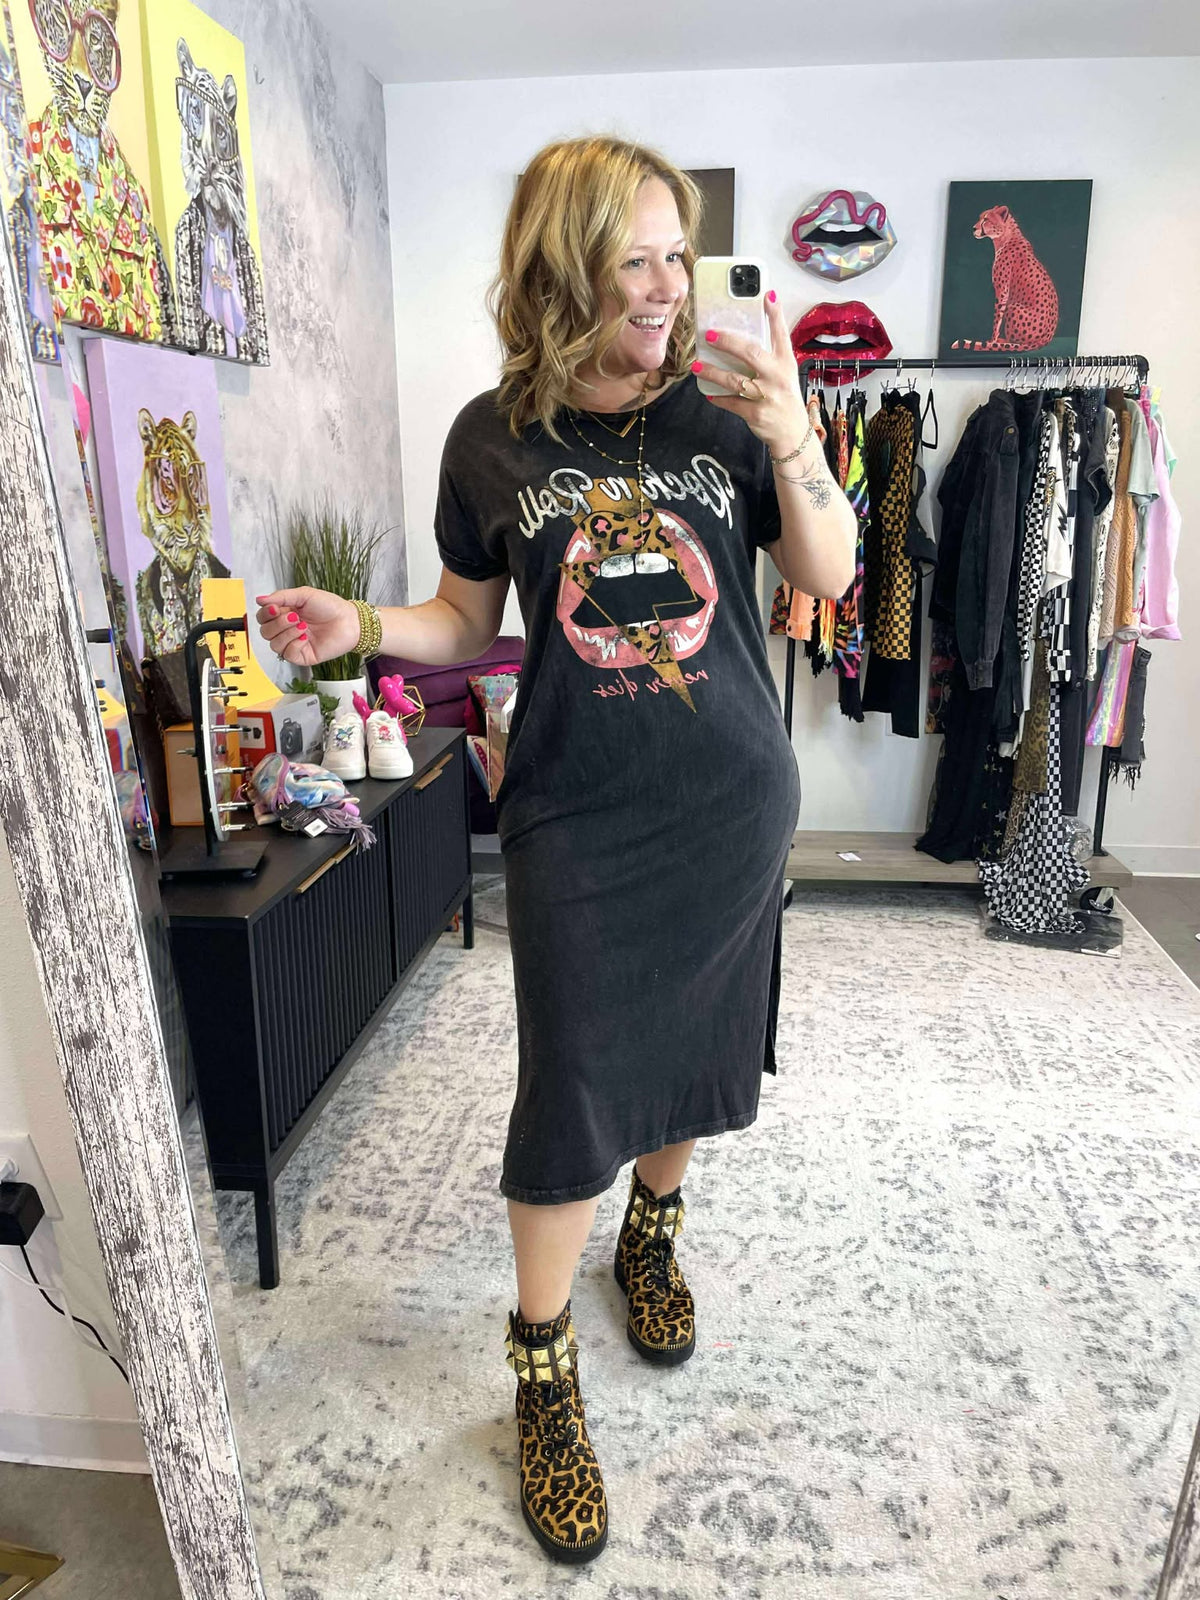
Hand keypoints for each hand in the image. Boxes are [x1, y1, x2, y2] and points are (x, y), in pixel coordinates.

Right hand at [253, 587, 360, 669]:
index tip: (275, 608)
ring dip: (286, 633)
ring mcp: (294, 643)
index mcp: (284, 613)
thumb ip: (281, 597)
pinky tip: (305, 636)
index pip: (262, 617)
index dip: (265, 613)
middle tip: (294, 616)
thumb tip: (259, 599)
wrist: (349, 621)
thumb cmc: (330, 607)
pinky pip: (287, 654)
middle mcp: (287, 629)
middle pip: (265, 631)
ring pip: (274, 644)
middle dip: (277, 623)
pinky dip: (294, 643)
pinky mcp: (302, 655)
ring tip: (302, 625)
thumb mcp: (304, 595)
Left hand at [691, 289, 807, 452]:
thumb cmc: (783, 397)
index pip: (781, 333)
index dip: (775, 314)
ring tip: (698, 366)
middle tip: (709, 334)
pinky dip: (719, 398)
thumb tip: (741, 337)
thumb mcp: (784, 373)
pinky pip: (732, 403)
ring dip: (714, 373)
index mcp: (785, 362)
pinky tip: (709, 393)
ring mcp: (767, 395)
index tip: (767, 294)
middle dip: (729, 342)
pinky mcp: (756, 413)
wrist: (793, 434)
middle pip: (751, 353)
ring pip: (735, 380)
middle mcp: (778, 376)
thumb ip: (768, 355)